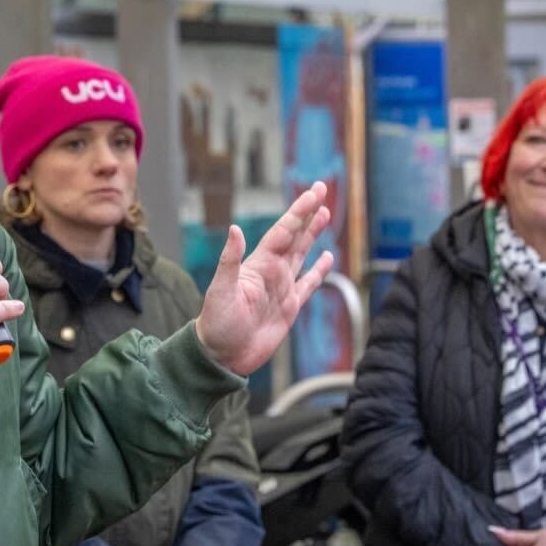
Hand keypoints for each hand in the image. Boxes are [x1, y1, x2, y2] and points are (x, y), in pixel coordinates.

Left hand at [196, 181, 332, 375]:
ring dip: (313, 234)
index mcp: (259, 265)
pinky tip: (328, 258)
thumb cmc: (217, 323)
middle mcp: (272, 271)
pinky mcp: (289, 307)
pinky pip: (308, 283)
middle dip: (308, 214)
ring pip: (302, 254)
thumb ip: (230, 261)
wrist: (222, 355)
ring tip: (326, 214)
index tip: (314, 193)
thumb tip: (235, 229)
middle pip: (295, 236)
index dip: (299, 211)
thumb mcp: (221, 290)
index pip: (283, 231)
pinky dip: (319, 271)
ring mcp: (281, 288)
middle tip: (321, 189)